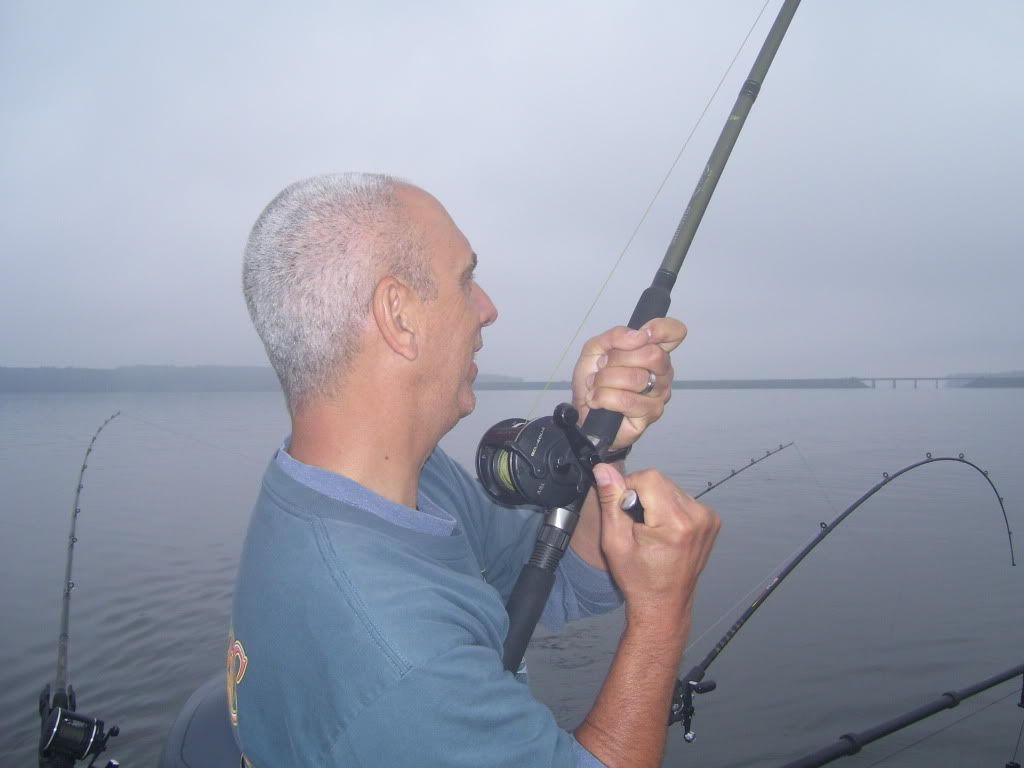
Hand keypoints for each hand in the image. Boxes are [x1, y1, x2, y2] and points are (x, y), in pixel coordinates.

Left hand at [571, 318, 685, 450]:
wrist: (582, 411)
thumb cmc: (593, 379)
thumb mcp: (595, 349)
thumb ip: (615, 336)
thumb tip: (639, 336)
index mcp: (653, 351)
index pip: (674, 333)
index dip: (661, 329)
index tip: (643, 334)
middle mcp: (662, 372)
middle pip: (652, 354)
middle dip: (617, 359)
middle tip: (602, 367)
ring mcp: (660, 395)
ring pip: (636, 378)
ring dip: (605, 380)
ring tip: (595, 385)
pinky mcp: (650, 414)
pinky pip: (626, 400)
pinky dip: (603, 397)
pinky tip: (596, 400)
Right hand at [592, 463, 719, 628]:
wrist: (663, 605)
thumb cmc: (639, 579)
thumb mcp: (615, 541)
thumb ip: (611, 501)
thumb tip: (604, 470)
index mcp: (676, 523)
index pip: (649, 477)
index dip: (630, 489)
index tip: (626, 512)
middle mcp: (698, 517)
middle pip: (661, 481)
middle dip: (643, 496)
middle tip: (638, 526)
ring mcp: (708, 519)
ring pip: (671, 488)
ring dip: (656, 502)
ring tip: (651, 531)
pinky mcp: (711, 521)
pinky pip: (683, 499)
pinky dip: (669, 509)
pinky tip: (664, 531)